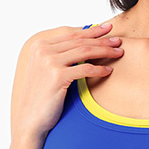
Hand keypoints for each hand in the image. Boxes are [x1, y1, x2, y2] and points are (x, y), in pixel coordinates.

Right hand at [12, 23, 123, 139]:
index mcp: (40, 46)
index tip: (107, 29)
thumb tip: (82, 45)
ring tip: (118, 53)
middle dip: (102, 40)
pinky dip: (99, 69)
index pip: (71, 35)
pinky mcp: (57, 76)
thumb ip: (59, 57)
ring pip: (84, 51)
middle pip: (80, 41)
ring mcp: (49, 62)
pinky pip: (85, 69)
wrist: (30, 119)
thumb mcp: (46, 71)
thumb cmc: (42, 98)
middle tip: (118, 41)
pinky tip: (109, 71)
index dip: (91, 31)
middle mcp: (43, 50)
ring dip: (104, 51)